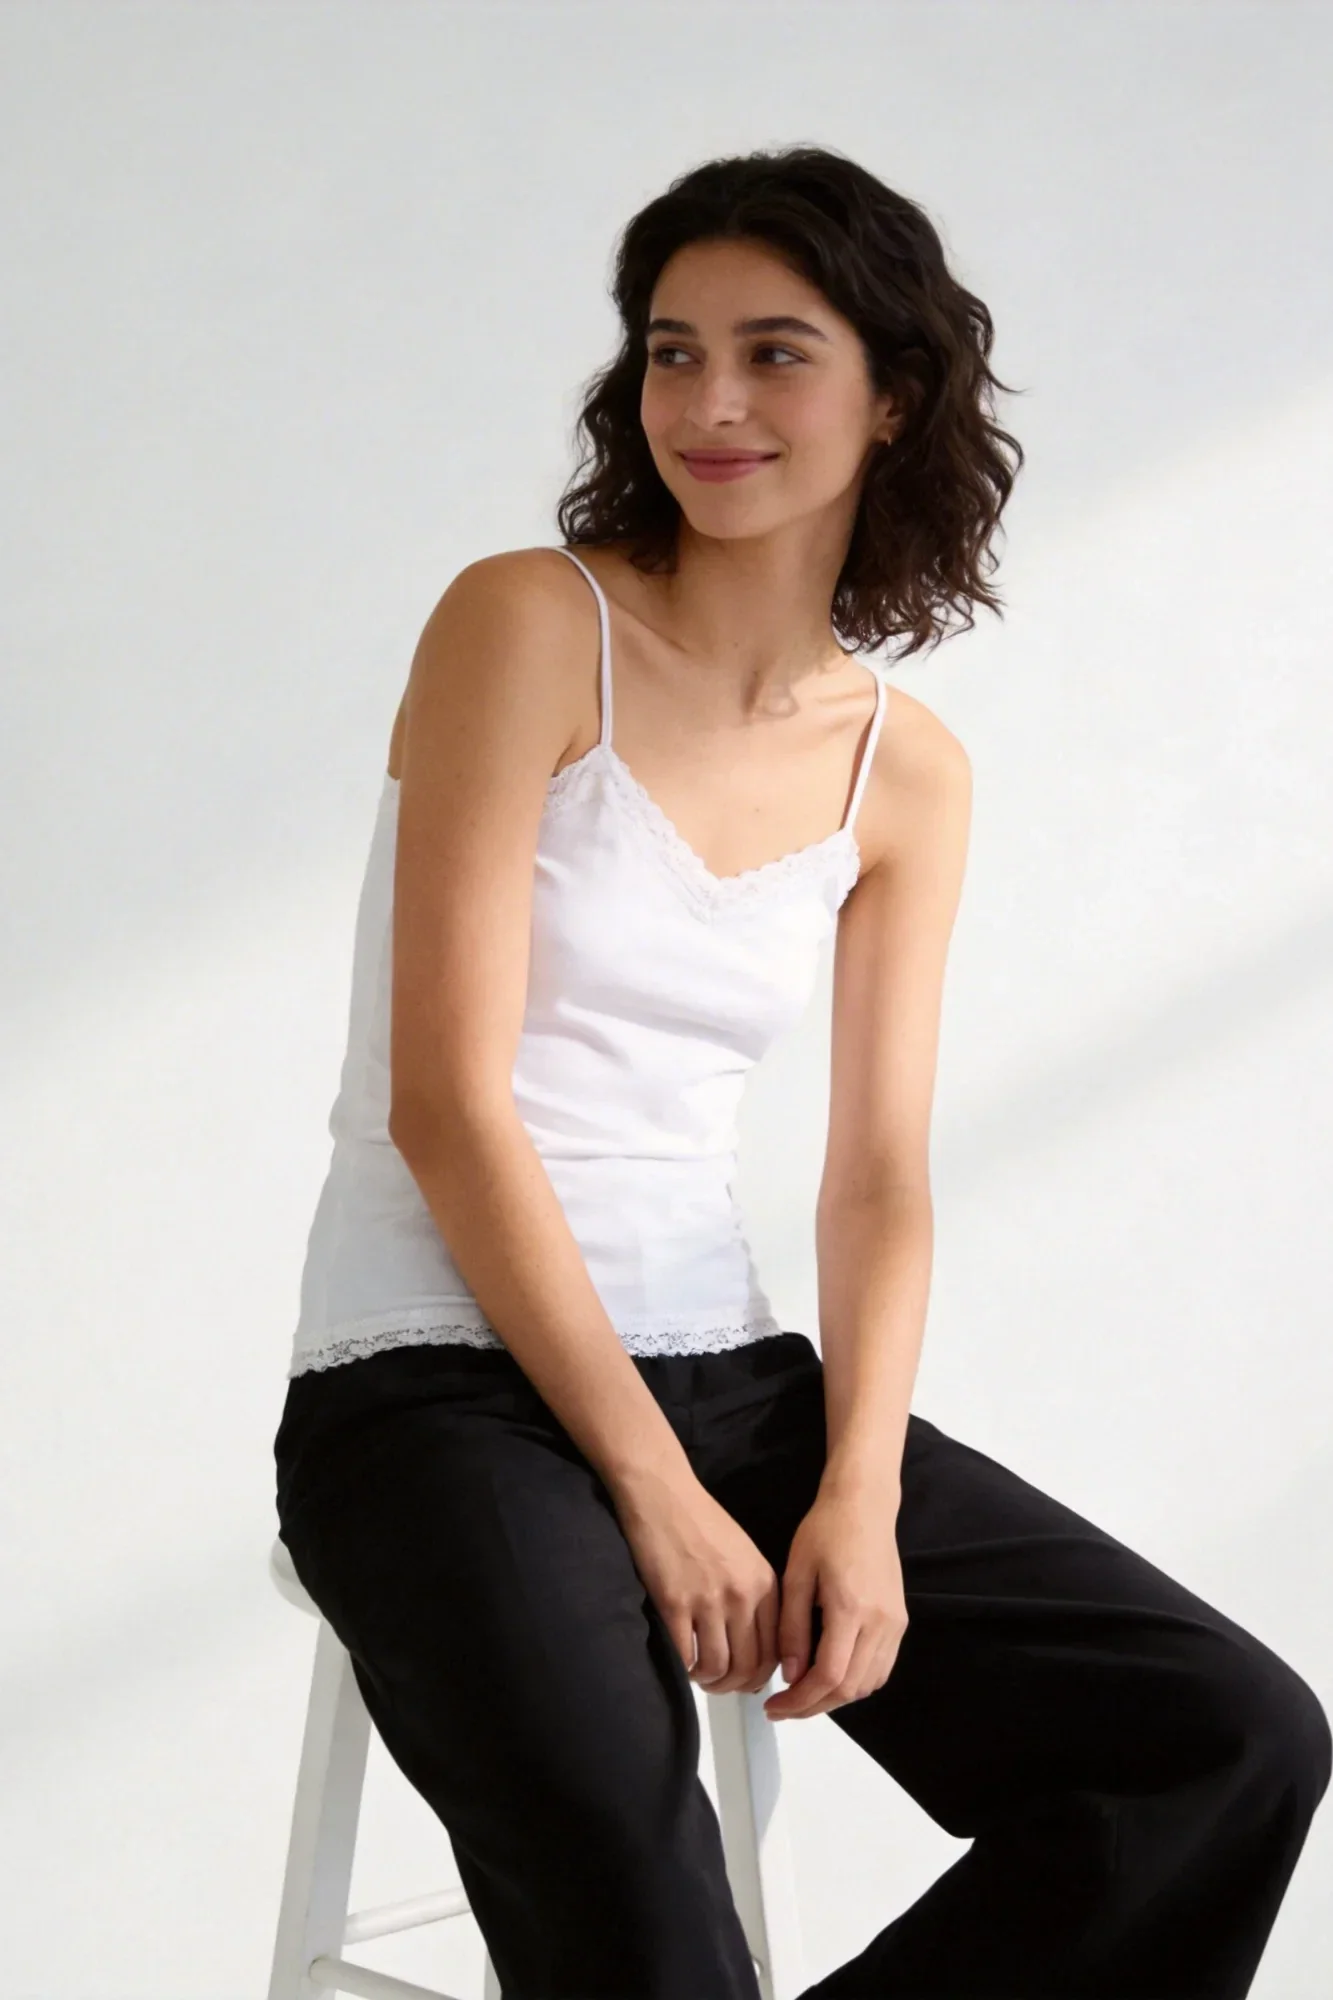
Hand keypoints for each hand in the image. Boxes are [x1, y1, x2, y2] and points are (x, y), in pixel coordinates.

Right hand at [611, 1468, 782, 1694]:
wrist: (664, 1495)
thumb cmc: (703, 1522)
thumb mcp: (746, 1556)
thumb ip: (757, 1598)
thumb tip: (757, 1650)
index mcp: (765, 1584)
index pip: (776, 1651)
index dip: (761, 1675)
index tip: (746, 1679)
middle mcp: (742, 1596)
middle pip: (748, 1667)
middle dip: (734, 1686)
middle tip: (718, 1684)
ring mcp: (708, 1601)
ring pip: (717, 1667)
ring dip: (707, 1681)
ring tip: (698, 1674)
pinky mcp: (674, 1603)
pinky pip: (685, 1656)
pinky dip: (683, 1668)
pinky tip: (680, 1661)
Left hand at [763, 1476, 906, 1719]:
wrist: (864, 1505)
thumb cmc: (824, 1532)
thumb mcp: (796, 1574)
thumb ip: (792, 1627)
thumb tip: (790, 1676)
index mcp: (849, 1608)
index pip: (829, 1676)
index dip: (800, 1700)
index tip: (774, 1708)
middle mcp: (879, 1622)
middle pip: (850, 1688)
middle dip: (814, 1706)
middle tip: (783, 1708)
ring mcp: (895, 1624)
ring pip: (868, 1684)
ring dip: (836, 1698)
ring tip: (803, 1694)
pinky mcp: (900, 1622)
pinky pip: (881, 1669)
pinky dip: (856, 1683)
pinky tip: (832, 1676)